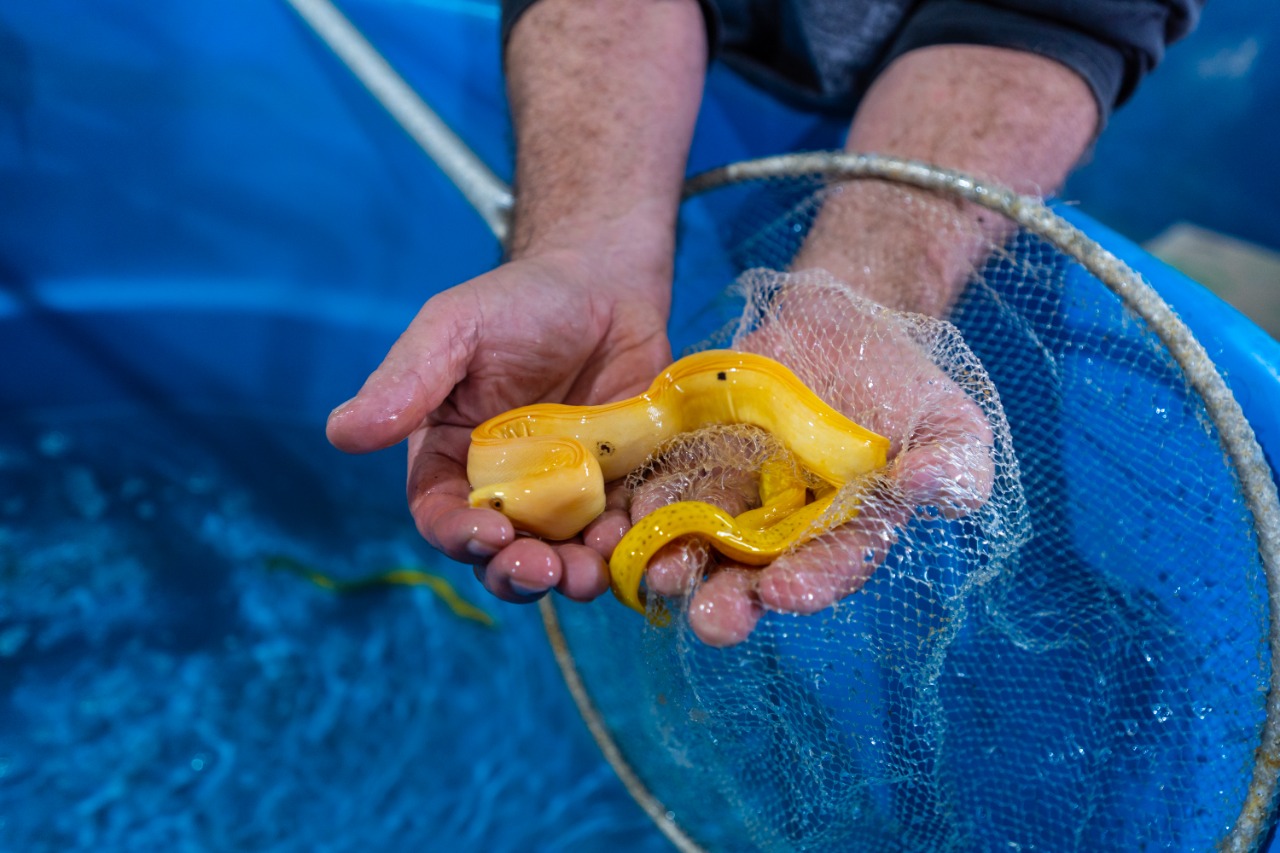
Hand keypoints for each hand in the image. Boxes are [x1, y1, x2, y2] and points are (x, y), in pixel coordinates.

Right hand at [326, 248, 671, 603]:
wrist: (605, 283)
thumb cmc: (519, 303)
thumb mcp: (454, 329)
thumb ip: (405, 381)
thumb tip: (341, 433)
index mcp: (451, 460)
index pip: (442, 515)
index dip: (459, 535)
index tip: (488, 534)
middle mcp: (506, 491)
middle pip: (501, 555)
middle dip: (518, 573)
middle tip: (542, 570)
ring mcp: (566, 496)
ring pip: (563, 557)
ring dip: (573, 576)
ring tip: (588, 574)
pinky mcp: (619, 490)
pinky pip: (620, 532)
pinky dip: (626, 547)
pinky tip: (633, 541)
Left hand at [628, 275, 995, 645]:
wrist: (846, 321)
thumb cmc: (906, 383)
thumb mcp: (949, 421)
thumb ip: (954, 463)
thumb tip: (933, 489)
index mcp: (849, 534)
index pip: (832, 567)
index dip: (811, 582)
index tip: (785, 590)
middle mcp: (787, 529)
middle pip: (757, 573)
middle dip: (732, 599)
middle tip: (711, 618)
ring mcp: (738, 494)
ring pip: (704, 536)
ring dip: (679, 557)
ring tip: (659, 570)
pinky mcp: (698, 457)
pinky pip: (671, 483)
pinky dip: (651, 500)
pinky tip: (635, 510)